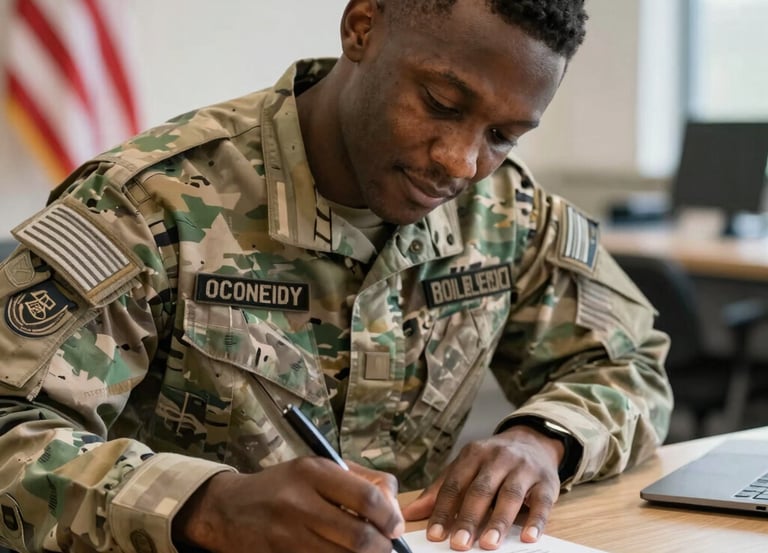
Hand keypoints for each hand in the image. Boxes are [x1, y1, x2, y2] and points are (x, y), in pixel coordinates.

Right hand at [173, 457, 403, 552]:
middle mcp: (299, 503)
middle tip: (385, 544)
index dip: (390, 516)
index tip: (395, 525)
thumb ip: (359, 480)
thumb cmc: (283, 486)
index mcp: (312, 472)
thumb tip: (394, 506)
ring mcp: (287, 535)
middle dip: (381, 546)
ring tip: (367, 551)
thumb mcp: (317, 468)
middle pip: (359, 536)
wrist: (229, 509)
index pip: (366, 497)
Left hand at [401, 424, 563, 549]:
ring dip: (498, 521)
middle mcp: (498, 458)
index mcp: (473, 454)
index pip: (455, 484)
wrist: (532, 441)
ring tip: (488, 544)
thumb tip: (409, 513)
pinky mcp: (546, 482)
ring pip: (510, 495)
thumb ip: (440, 491)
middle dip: (469, 518)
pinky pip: (542, 503)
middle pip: (481, 490)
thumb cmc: (493, 461)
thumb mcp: (465, 467)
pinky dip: (536, 521)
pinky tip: (529, 538)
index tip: (435, 535)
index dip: (444, 510)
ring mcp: (523, 469)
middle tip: (459, 544)